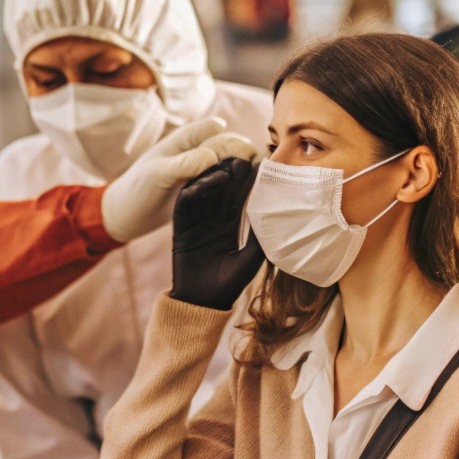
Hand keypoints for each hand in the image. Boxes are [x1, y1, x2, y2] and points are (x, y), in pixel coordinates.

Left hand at [101, 119, 257, 242]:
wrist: (125, 218)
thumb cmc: (136, 190)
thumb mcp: (157, 174)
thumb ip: (185, 163)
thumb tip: (215, 155)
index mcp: (185, 139)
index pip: (217, 130)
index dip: (233, 140)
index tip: (245, 156)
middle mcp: (197, 151)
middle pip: (231, 146)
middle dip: (245, 156)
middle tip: (256, 176)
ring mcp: (202, 172)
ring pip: (232, 165)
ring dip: (244, 172)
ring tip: (257, 187)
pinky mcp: (205, 191)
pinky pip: (227, 184)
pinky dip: (238, 188)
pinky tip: (247, 199)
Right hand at [171, 157, 264, 309]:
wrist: (203, 302)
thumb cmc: (229, 284)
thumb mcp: (251, 258)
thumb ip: (260, 237)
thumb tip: (277, 215)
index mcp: (228, 226)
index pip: (238, 198)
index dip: (248, 182)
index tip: (261, 165)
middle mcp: (211, 221)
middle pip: (221, 190)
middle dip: (232, 173)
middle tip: (245, 155)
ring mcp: (195, 222)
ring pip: (203, 192)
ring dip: (215, 176)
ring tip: (230, 164)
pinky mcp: (180, 227)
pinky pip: (186, 203)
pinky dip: (197, 189)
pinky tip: (212, 180)